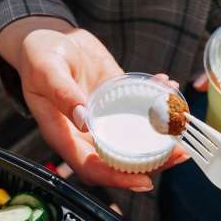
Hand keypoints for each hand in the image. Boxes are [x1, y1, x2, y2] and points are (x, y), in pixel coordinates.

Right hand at [0, 17, 186, 190]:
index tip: (144, 181)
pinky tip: (168, 87)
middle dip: (152, 163)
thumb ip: (62, 94)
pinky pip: (139, 109)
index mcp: (64, 135)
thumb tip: (84, 120)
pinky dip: (157, 101)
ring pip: (134, 139)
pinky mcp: (117, 101)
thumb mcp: (45, 71)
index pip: (92, 168)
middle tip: (179, 153)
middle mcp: (86, 134)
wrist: (48, 39)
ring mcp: (104, 119)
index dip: (117, 179)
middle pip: (119, 161)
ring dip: (161, 136)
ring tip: (182, 123)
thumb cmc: (38, 57)